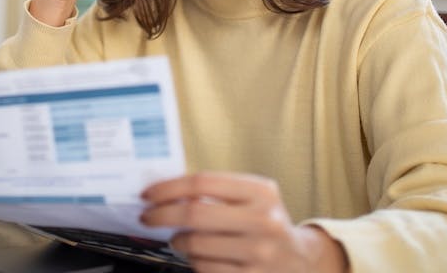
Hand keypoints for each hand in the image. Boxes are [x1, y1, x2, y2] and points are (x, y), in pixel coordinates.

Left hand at [140, 172, 348, 272]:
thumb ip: (215, 191)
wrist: (299, 260)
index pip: (202, 183)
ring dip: (178, 242)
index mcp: (261, 192)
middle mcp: (264, 221)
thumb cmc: (263, 223)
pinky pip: (205, 269)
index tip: (148, 194)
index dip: (168, 188)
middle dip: (162, 216)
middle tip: (148, 217)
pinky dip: (194, 262)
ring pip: (196, 246)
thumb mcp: (251, 198)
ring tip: (180, 239)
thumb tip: (163, 192)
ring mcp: (259, 253)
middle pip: (194, 214)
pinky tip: (200, 257)